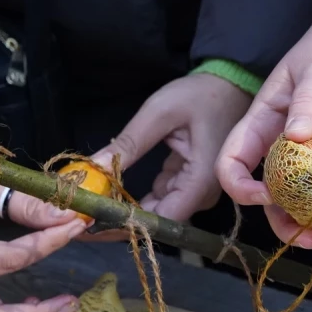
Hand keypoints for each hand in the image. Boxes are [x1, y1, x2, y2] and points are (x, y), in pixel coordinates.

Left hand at [93, 73, 251, 222]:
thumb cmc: (201, 95)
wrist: (230, 87)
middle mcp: (204, 194)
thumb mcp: (160, 113)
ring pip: (159, 211)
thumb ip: (129, 143)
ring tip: (92, 204)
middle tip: (81, 217)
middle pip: (160, 220)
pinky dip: (139, 196)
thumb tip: (92, 168)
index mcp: (201, 180)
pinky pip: (163, 198)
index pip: (163, 219)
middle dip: (120, 219)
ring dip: (127, 208)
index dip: (126, 225)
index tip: (91, 224)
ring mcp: (200, 191)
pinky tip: (112, 191)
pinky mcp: (192, 184)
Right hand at [215, 0, 311, 248]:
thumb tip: (296, 136)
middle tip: (304, 237)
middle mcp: (289, 138)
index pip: (235, 160)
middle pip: (272, 188)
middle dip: (282, 216)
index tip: (265, 196)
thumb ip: (308, 100)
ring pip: (309, 193)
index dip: (241, 185)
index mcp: (266, 117)